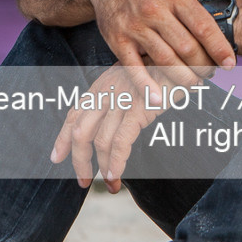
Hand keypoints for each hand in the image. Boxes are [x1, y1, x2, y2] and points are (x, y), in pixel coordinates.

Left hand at [49, 63, 176, 191]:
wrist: (184, 56)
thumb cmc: (164, 69)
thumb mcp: (134, 77)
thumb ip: (121, 94)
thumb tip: (116, 118)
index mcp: (103, 84)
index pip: (74, 114)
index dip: (62, 138)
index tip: (56, 157)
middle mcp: (107, 91)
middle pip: (80, 131)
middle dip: (79, 160)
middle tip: (83, 181)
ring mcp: (121, 100)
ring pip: (99, 141)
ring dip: (101, 168)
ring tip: (110, 185)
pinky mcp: (138, 109)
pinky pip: (120, 142)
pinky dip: (116, 162)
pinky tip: (116, 174)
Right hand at [83, 0, 239, 95]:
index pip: (202, 26)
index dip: (219, 48)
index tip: (230, 63)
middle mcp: (154, 10)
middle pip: (186, 47)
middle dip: (203, 65)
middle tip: (211, 73)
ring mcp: (135, 27)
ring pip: (165, 60)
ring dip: (183, 77)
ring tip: (195, 82)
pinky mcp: (118, 41)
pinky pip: (134, 68)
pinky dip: (146, 85)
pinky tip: (159, 98)